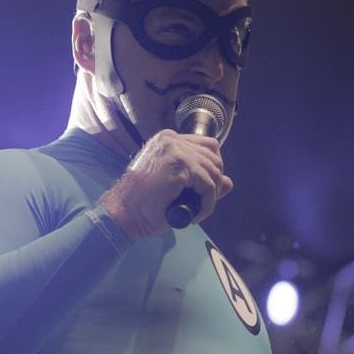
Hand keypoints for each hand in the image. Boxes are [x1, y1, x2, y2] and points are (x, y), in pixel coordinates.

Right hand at [98, 129, 233, 239]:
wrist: (124, 213)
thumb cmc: (144, 203)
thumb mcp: (178, 187)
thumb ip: (202, 180)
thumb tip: (229, 182)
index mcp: (169, 139)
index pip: (207, 146)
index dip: (211, 170)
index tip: (204, 190)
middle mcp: (172, 139)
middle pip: (214, 157)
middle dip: (214, 182)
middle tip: (201, 202)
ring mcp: (176, 150)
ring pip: (214, 172)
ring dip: (210, 196)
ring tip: (196, 211)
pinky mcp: (180, 165)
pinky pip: (209, 186)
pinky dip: (207, 204)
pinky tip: (195, 215)